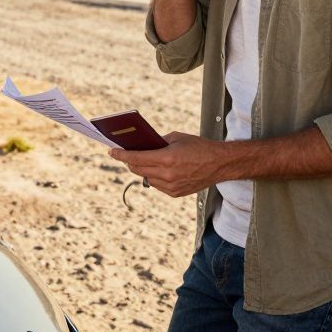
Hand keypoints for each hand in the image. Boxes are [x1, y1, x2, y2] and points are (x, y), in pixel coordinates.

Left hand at [108, 132, 231, 197]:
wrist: (219, 164)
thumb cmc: (199, 147)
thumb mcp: (176, 138)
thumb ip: (157, 141)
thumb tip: (142, 145)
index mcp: (167, 158)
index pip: (136, 158)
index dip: (121, 155)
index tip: (112, 151)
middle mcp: (168, 175)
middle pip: (138, 170)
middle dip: (129, 162)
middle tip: (123, 155)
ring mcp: (171, 186)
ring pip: (146, 179)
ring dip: (141, 170)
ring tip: (138, 162)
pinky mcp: (175, 193)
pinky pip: (157, 185)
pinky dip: (153, 177)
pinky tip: (154, 170)